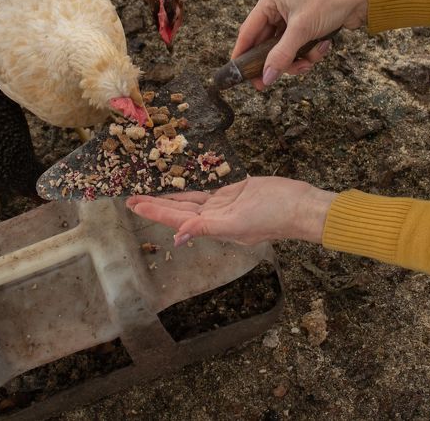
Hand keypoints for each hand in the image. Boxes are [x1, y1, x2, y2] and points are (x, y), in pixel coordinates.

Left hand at [126, 177, 334, 246]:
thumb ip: (206, 228)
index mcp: (214, 227)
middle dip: (155, 206)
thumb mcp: (236, 223)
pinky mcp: (234, 193)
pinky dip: (191, 193)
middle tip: (130, 200)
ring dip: (169, 200)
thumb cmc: (272, 215)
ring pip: (190, 202)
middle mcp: (215, 218)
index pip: (177, 219)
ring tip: (147, 196)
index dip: (155, 212)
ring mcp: (224, 206)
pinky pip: (206, 193)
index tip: (134, 205)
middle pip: (179, 211)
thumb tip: (178, 236)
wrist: (299, 205)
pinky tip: (179, 192)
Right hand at [233, 0, 367, 89]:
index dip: (242, 54)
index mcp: (270, 0)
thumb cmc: (330, 1)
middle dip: (277, 61)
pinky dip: (309, 53)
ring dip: (297, 59)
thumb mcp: (302, 30)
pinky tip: (324, 46)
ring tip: (310, 60)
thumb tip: (266, 77)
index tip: (239, 75)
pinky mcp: (306, 27)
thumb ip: (282, 55)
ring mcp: (292, 19)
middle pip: (266, 45)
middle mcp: (277, 8)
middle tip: (271, 82)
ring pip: (284, 50)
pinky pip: (299, 48)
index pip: (247, 32)